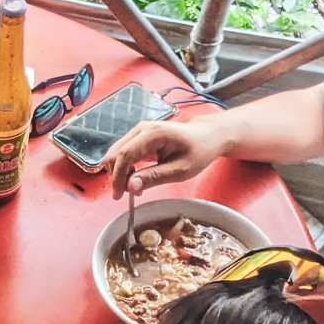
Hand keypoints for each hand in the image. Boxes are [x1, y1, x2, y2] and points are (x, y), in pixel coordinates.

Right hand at [102, 119, 226, 198]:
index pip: (125, 154)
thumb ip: (153, 177)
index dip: (118, 176)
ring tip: (136, 187)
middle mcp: (141, 129)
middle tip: (130, 193)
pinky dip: (125, 168)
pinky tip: (137, 178)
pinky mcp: (138, 137)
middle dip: (117, 176)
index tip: (119, 195)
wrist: (207, 136)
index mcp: (153, 133)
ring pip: (116, 154)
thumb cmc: (198, 152)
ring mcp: (139, 131)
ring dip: (121, 173)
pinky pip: (123, 153)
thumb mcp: (180, 170)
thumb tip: (130, 187)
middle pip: (116, 153)